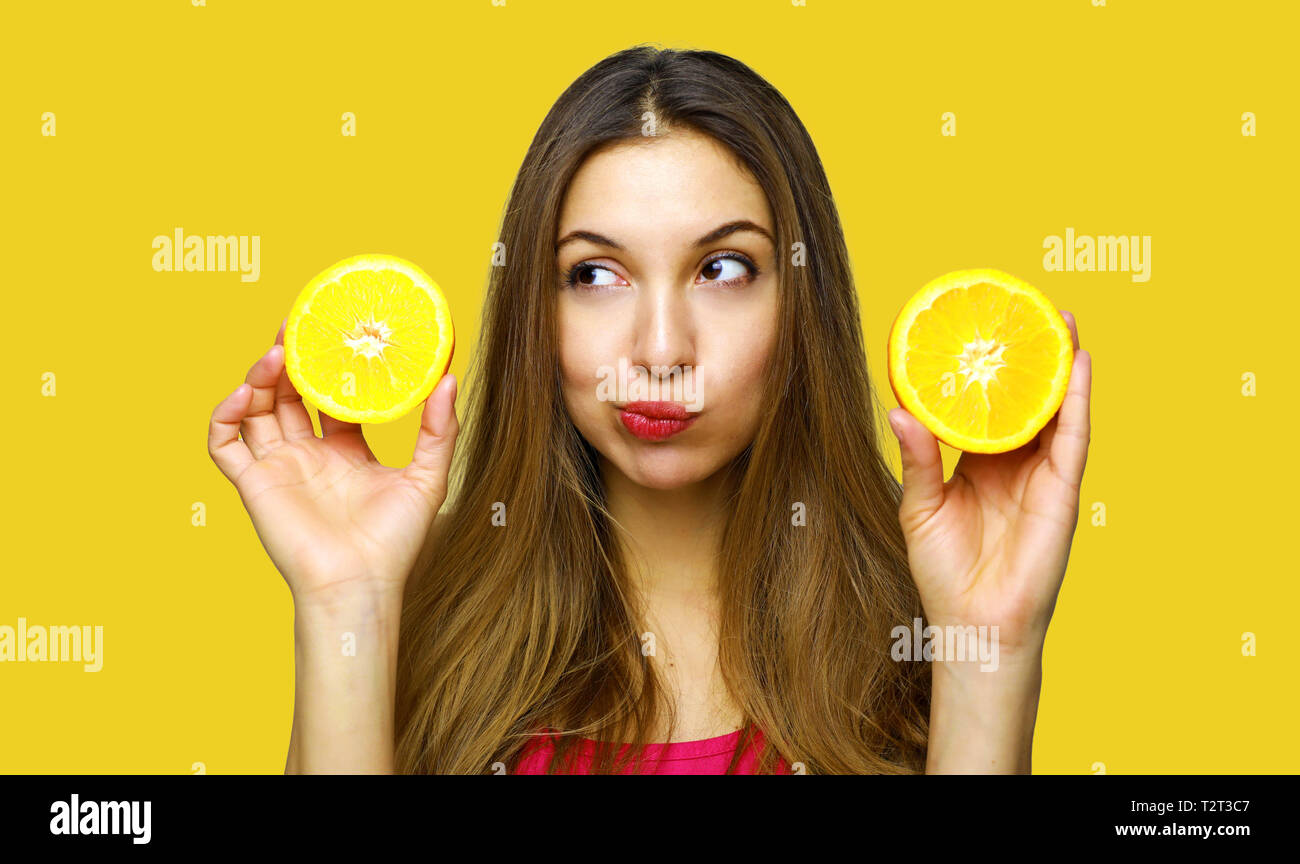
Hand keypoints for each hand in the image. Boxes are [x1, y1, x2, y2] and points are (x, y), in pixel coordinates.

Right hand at [207, 320, 459, 603]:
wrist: (360, 584)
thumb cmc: (396, 542)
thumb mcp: (428, 476)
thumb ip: (440, 428)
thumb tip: (450, 376)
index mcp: (345, 451)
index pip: (330, 395)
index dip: (329, 364)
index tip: (337, 330)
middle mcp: (308, 455)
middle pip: (289, 394)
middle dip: (289, 358)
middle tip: (296, 323)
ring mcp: (278, 468)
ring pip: (255, 409)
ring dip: (259, 376)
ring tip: (277, 352)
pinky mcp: (253, 485)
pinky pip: (224, 443)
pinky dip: (225, 414)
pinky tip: (246, 393)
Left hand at [888, 311, 1091, 659]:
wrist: (973, 625)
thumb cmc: (944, 572)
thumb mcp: (921, 506)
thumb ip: (918, 458)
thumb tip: (899, 410)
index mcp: (978, 465)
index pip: (986, 407)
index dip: (986, 372)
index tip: (981, 331)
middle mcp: (1014, 464)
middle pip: (1026, 400)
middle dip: (1029, 358)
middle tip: (1026, 309)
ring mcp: (1042, 476)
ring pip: (1055, 410)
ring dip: (1061, 366)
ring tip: (1060, 319)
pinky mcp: (1063, 492)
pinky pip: (1074, 438)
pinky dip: (1078, 400)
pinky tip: (1079, 365)